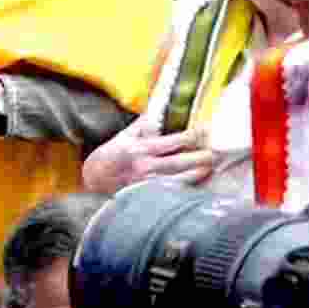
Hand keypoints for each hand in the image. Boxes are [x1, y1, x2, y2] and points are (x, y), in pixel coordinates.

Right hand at [83, 115, 214, 192]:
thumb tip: (160, 111)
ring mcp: (147, 184)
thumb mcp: (123, 136)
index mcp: (140, 149)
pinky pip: (172, 192)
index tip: (206, 130)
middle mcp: (145, 167)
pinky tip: (196, 183)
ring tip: (210, 167)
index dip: (193, 135)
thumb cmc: (109, 157)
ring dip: (198, 174)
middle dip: (201, 157)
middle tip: (216, 153)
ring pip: (180, 180)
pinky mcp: (147, 196)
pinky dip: (186, 188)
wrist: (93, 181)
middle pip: (181, 162)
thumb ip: (143, 125)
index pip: (173, 141)